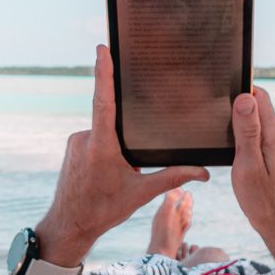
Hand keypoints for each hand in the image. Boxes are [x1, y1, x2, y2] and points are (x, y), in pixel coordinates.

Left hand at [38, 45, 209, 264]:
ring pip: (104, 133)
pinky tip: (105, 174)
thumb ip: (173, 177)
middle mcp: (85, 138)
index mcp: (101, 145)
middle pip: (113, 123)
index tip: (103, 49)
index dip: (103, 73)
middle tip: (125, 171)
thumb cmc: (103, 210)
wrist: (69, 225)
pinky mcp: (72, 147)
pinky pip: (94, 139)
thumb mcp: (141, 194)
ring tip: (114, 178)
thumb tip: (204, 172)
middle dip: (127, 142)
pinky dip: (105, 152)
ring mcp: (75, 141)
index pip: (104, 101)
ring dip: (116, 149)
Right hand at [230, 87, 274, 239]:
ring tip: (217, 123)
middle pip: (257, 105)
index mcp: (273, 134)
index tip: (219, 90)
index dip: (239, 88)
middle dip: (236, 101)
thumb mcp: (249, 164)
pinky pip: (255, 135)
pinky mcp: (270, 156)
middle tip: (212, 107)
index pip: (258, 96)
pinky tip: (228, 142)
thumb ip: (247, 131)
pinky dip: (241, 133)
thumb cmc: (263, 200)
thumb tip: (245, 98)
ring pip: (255, 120)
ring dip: (237, 118)